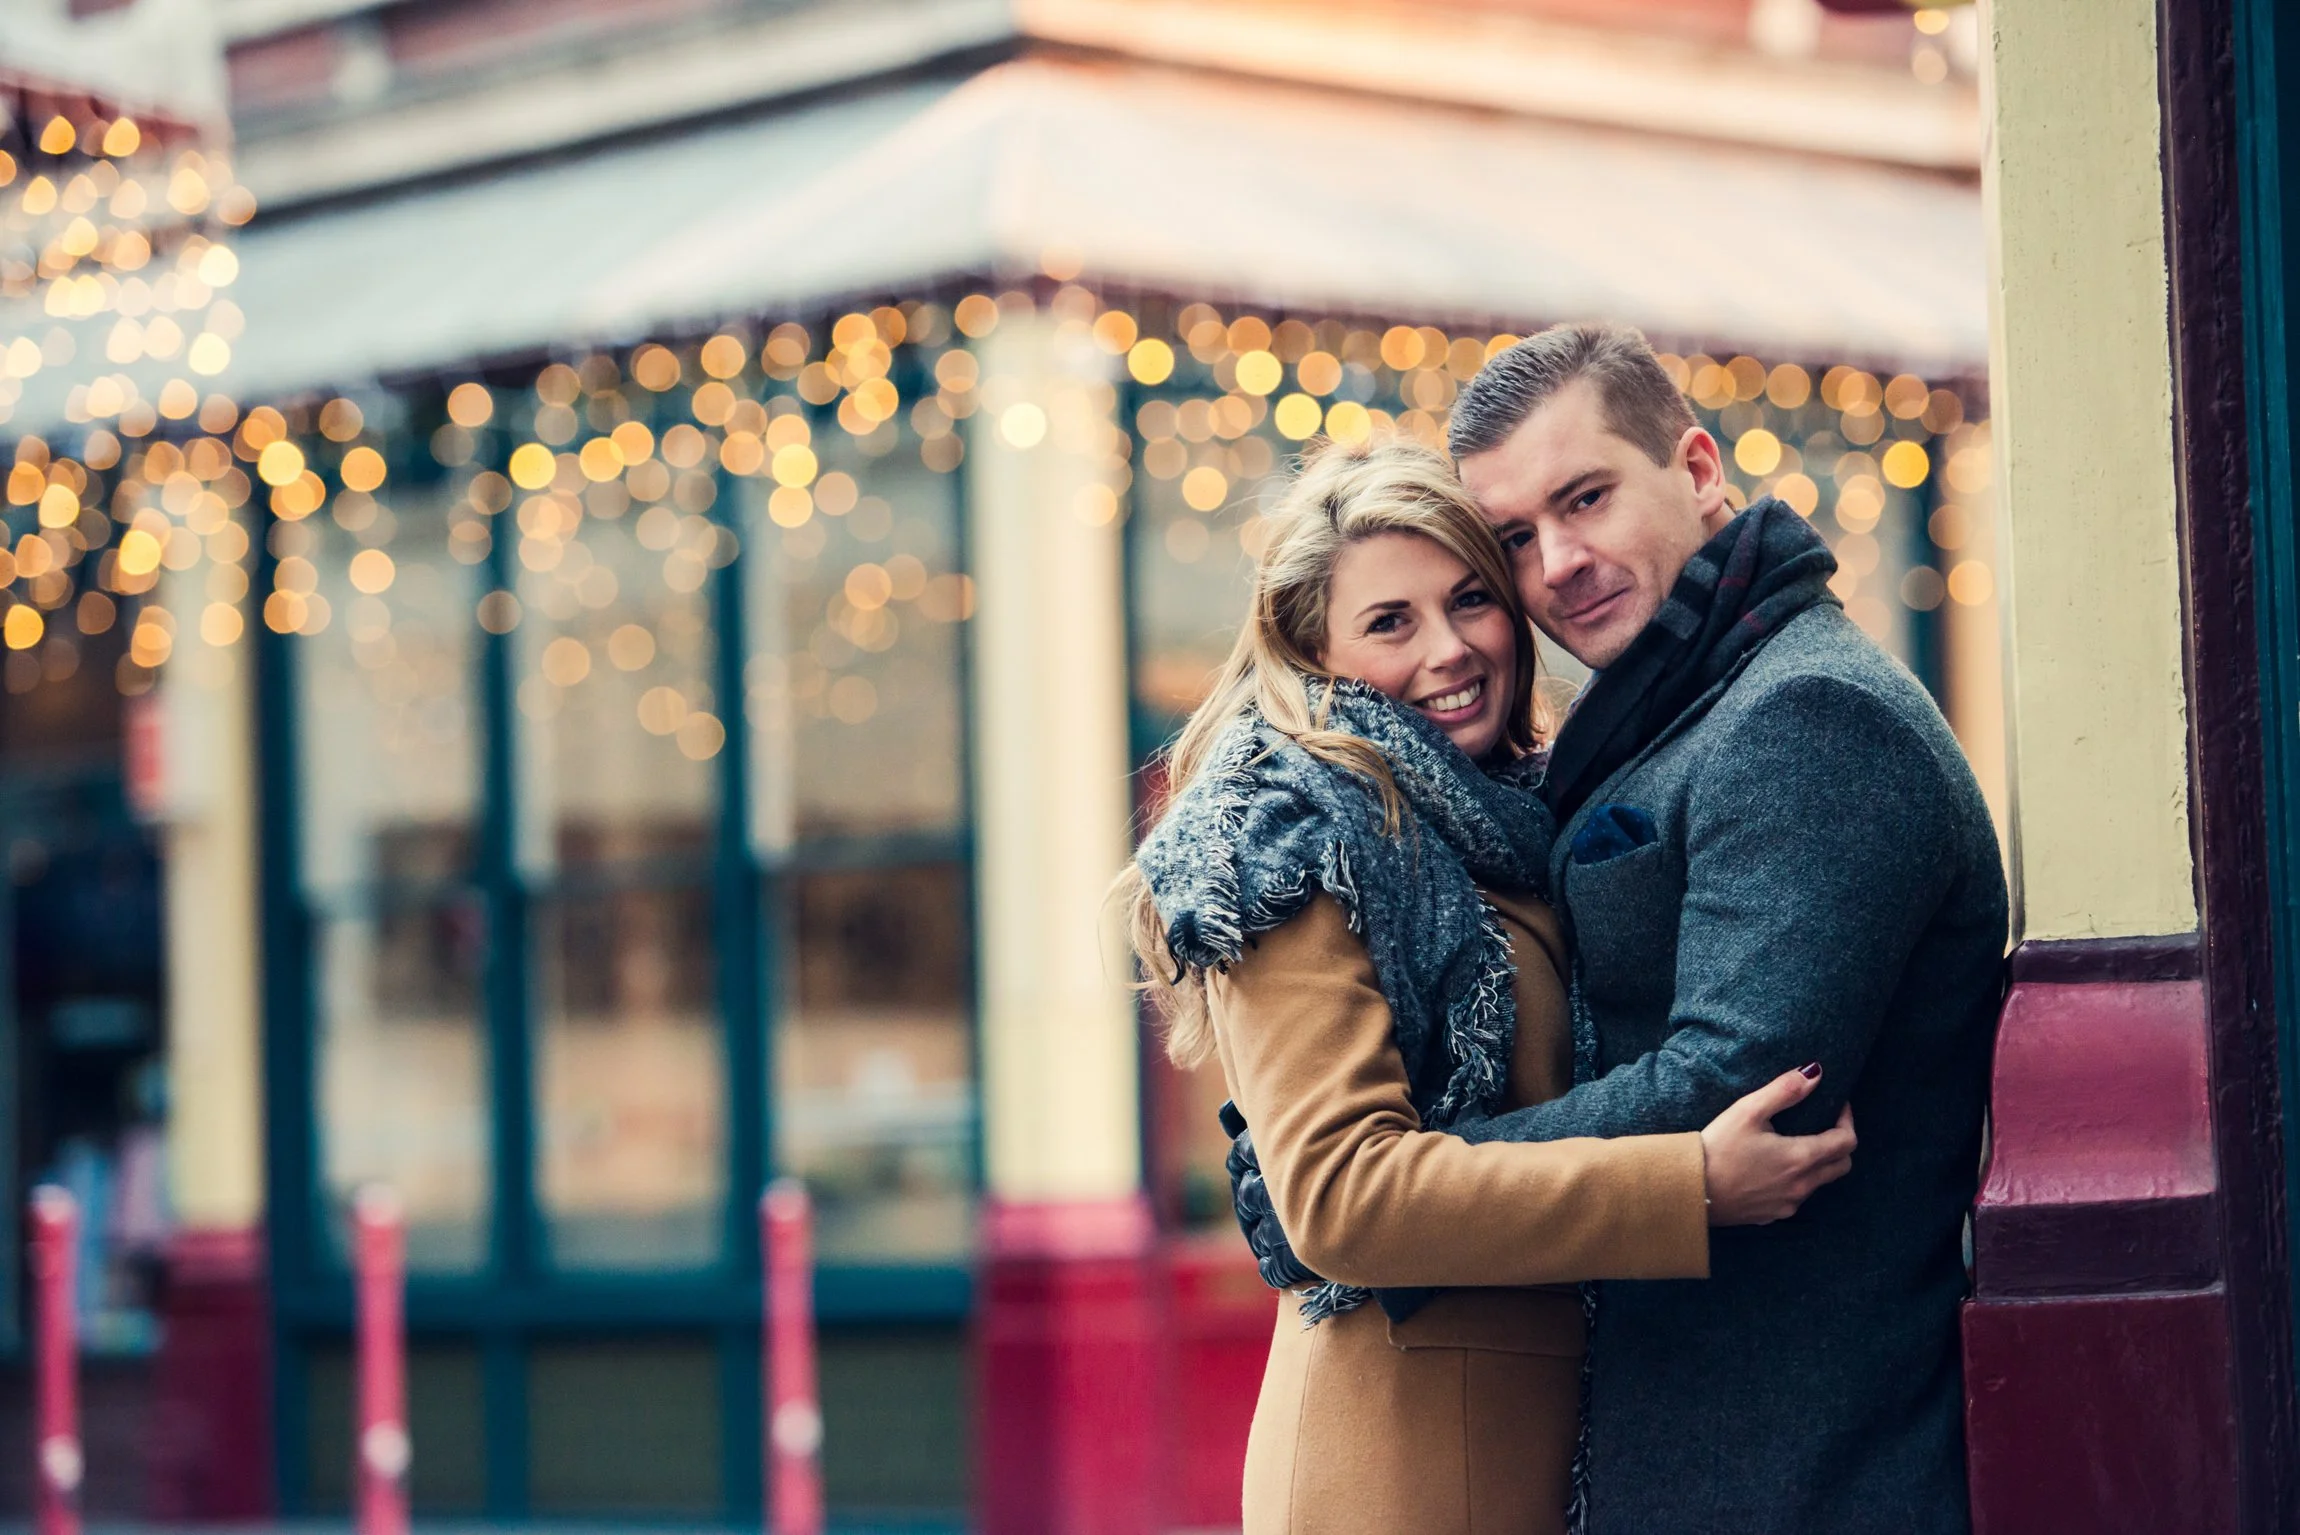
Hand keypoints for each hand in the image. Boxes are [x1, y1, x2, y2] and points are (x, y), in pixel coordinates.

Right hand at [1698, 1065, 1855, 1226]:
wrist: (1689, 1189)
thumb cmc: (1717, 1147)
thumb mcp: (1748, 1110)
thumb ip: (1785, 1090)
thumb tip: (1815, 1073)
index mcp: (1801, 1157)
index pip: (1847, 1141)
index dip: (1848, 1120)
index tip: (1837, 1106)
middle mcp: (1801, 1186)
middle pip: (1842, 1166)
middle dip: (1840, 1143)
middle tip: (1824, 1125)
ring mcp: (1788, 1204)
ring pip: (1819, 1183)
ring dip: (1818, 1163)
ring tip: (1794, 1144)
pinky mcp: (1771, 1216)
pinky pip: (1796, 1197)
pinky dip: (1795, 1181)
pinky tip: (1773, 1169)